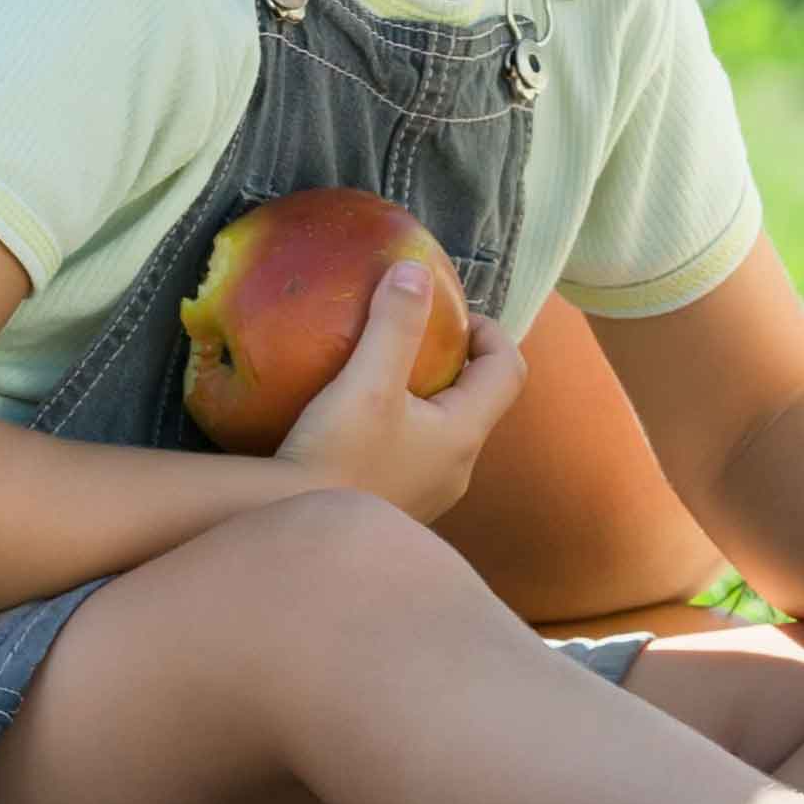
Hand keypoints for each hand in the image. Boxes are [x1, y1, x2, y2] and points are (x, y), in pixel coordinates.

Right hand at [271, 269, 522, 521]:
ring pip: (443, 429)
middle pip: (476, 399)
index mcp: (464, 434)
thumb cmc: (338, 459)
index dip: (491, 332)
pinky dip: (398, 426)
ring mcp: (429, 495)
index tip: (452, 312)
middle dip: (453, 361)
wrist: (295, 533)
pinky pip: (413, 454)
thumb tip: (416, 270)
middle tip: (411, 335)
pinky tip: (355, 419)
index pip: (508, 370)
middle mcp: (457, 469)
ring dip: (423, 395)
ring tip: (379, 372)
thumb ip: (395, 324)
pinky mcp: (398, 507)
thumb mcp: (367, 383)